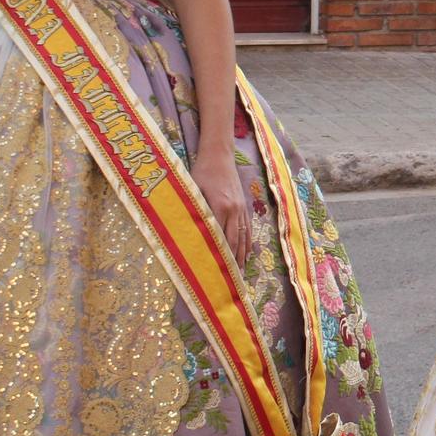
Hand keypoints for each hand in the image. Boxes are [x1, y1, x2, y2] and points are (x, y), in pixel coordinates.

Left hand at [192, 145, 253, 261]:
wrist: (219, 155)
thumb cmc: (202, 171)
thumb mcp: (193, 191)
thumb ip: (194, 211)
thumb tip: (188, 233)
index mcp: (220, 207)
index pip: (220, 238)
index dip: (219, 256)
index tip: (216, 272)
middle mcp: (234, 210)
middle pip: (234, 241)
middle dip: (233, 261)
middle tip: (231, 281)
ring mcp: (241, 208)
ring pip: (243, 236)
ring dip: (242, 255)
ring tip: (240, 272)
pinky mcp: (243, 205)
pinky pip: (248, 228)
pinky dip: (248, 243)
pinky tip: (247, 254)